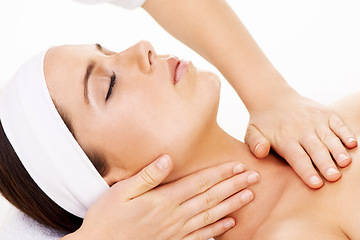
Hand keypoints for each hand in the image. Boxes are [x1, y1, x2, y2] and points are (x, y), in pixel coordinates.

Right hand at [64, 155, 258, 239]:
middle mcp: (175, 216)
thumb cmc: (108, 218)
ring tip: (249, 195)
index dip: (220, 173)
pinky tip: (231, 223)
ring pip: (211, 215)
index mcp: (163, 200)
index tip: (238, 165)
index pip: (199, 182)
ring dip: (232, 204)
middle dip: (234, 185)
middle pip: (210, 197)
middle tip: (254, 176)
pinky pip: (202, 237)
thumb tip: (167, 159)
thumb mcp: (121, 192)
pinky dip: (218, 229)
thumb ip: (147, 176)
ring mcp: (177, 232)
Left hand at [245, 90, 356, 188]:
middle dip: (325, 164)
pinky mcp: (325, 113)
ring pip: (329, 138)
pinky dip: (346, 133)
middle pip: (315, 149)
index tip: (316, 184)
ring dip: (338, 151)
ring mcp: (315, 120)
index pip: (297, 157)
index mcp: (284, 138)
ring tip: (345, 163)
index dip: (307, 171)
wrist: (273, 98)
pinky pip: (338, 124)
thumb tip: (261, 151)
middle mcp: (301, 129)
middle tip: (334, 178)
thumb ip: (255, 143)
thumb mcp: (251, 133)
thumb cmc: (263, 123)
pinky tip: (353, 144)